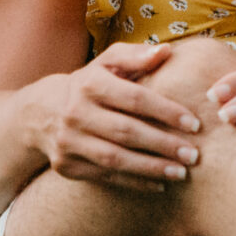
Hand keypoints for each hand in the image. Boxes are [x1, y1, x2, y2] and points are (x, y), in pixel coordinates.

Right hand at [25, 42, 201, 189]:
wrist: (41, 113)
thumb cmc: (90, 84)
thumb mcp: (107, 63)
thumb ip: (136, 56)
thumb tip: (167, 51)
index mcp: (89, 83)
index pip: (134, 98)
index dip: (166, 111)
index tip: (194, 124)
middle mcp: (75, 112)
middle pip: (126, 132)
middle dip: (163, 144)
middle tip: (193, 154)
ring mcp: (68, 142)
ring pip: (115, 159)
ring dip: (151, 168)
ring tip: (181, 173)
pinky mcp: (66, 166)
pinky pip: (106, 177)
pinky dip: (135, 182)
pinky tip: (160, 184)